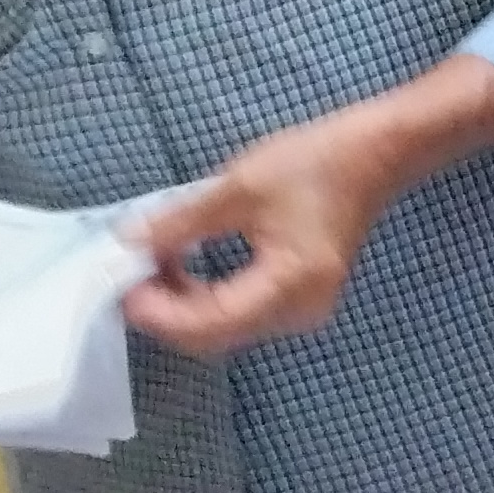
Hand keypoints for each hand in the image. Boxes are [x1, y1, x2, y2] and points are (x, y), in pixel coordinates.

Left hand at [121, 109, 400, 355]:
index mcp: (288, 286)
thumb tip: (128, 243)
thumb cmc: (313, 164)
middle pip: (214, 336)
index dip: (159, 312)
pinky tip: (180, 267)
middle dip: (164, 313)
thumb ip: (180, 222)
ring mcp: (300, 311)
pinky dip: (203, 298)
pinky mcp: (297, 300)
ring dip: (180, 305)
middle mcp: (298, 313)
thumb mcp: (236, 188)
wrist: (373, 156)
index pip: (209, 323)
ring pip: (223, 329)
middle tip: (126, 275)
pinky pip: (239, 314)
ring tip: (148, 264)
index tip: (120, 285)